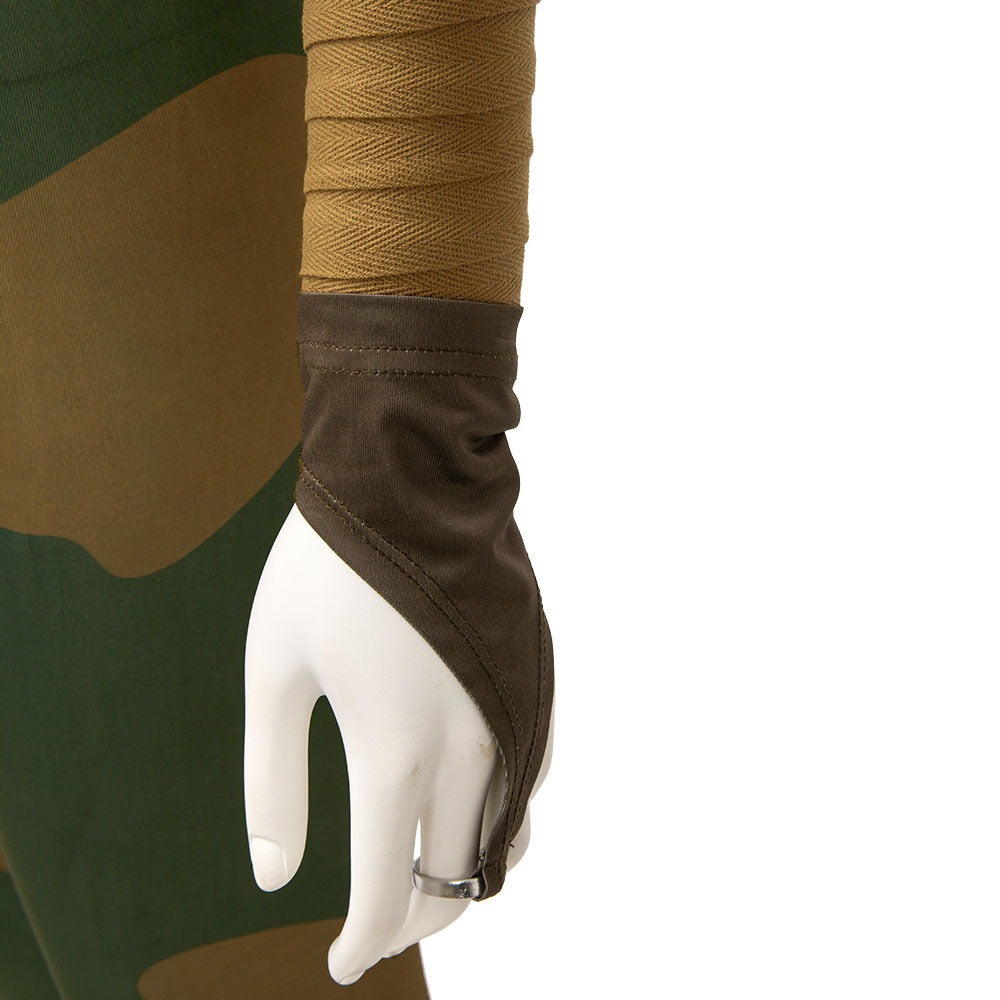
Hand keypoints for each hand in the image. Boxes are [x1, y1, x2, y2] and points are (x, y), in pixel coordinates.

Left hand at [244, 505, 553, 984]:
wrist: (413, 475)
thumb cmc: (329, 568)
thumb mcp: (274, 670)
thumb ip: (271, 781)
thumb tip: (275, 878)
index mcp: (393, 749)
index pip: (387, 889)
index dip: (365, 943)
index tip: (342, 964)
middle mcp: (469, 746)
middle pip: (457, 879)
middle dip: (415, 917)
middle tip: (379, 922)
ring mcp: (512, 714)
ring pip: (506, 838)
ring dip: (463, 871)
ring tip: (419, 871)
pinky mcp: (535, 682)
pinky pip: (530, 780)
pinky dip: (500, 815)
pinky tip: (465, 800)